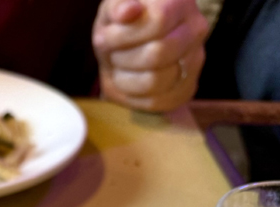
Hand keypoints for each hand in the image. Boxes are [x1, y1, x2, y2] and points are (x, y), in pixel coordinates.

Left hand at [93, 0, 208, 111]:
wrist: (134, 44)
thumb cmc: (123, 24)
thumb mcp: (114, 9)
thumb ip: (118, 7)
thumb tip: (127, 11)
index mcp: (180, 3)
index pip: (158, 22)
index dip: (124, 34)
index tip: (104, 37)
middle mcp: (195, 30)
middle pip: (157, 55)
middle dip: (123, 58)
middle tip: (113, 55)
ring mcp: (195, 61)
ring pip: (154, 82)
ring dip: (124, 79)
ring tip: (120, 68)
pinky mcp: (187, 88)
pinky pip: (155, 102)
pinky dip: (132, 97)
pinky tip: (128, 82)